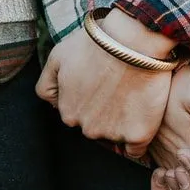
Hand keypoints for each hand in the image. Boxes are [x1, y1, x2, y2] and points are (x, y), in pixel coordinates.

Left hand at [36, 12, 182, 157]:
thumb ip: (46, 85)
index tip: (102, 84)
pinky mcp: (138, 135)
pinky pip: (136, 149)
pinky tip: (142, 118)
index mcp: (68, 112)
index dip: (90, 98)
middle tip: (118, 88)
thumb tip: (52, 104)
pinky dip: (138, 137)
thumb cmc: (96, 44)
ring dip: (122, 122)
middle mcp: (87, 128)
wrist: (134, 40)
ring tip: (133, 95)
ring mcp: (113, 133)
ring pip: (115, 135)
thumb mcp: (58, 56)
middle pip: (95, 126)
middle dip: (104, 111)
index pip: (77, 114)